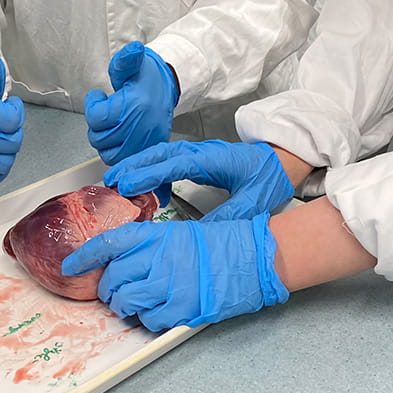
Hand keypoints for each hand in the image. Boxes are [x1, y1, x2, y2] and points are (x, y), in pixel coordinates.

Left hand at [61, 214, 287, 330]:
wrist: (253, 257)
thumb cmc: (222, 242)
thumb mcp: (181, 232)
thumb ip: (151, 244)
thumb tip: (125, 259)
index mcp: (157, 234)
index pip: (109, 243)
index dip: (85, 256)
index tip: (71, 267)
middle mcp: (158, 258)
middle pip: (113, 278)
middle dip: (107, 288)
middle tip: (114, 291)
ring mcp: (169, 285)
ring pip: (125, 302)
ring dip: (124, 306)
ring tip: (133, 303)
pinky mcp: (182, 308)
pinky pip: (148, 321)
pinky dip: (147, 320)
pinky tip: (156, 312)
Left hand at [85, 42, 178, 167]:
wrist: (166, 87)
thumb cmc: (146, 77)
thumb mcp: (132, 64)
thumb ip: (126, 60)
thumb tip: (133, 50)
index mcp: (135, 105)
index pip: (98, 118)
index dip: (93, 106)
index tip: (98, 97)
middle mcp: (141, 127)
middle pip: (100, 138)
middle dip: (97, 124)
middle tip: (105, 111)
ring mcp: (145, 142)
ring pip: (108, 154)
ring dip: (105, 140)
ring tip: (111, 124)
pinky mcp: (148, 151)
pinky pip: (123, 161)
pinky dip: (116, 152)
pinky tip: (118, 136)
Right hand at [105, 139, 293, 221]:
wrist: (281, 162)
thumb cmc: (268, 179)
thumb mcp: (251, 204)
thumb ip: (226, 219)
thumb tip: (198, 239)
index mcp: (215, 160)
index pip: (176, 164)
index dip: (150, 174)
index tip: (127, 185)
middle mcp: (203, 152)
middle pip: (162, 153)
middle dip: (135, 165)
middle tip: (110, 181)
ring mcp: (200, 153)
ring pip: (163, 154)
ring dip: (140, 165)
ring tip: (118, 182)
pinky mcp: (199, 160)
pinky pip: (170, 160)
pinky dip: (152, 169)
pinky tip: (145, 187)